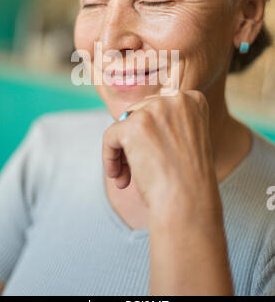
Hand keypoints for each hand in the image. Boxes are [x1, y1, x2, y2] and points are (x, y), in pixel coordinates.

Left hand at [102, 89, 222, 221]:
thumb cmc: (188, 180)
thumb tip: (129, 118)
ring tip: (127, 177)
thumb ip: (166, 123)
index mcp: (193, 100)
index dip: (151, 132)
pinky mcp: (133, 125)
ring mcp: (154, 110)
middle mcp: (176, 99)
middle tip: (137, 169)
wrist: (188, 202)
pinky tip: (118, 177)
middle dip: (134, 140)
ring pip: (124, 125)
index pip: (158, 107)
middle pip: (139, 113)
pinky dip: (109, 157)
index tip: (154, 154)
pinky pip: (110, 136)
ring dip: (122, 151)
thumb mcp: (186, 141)